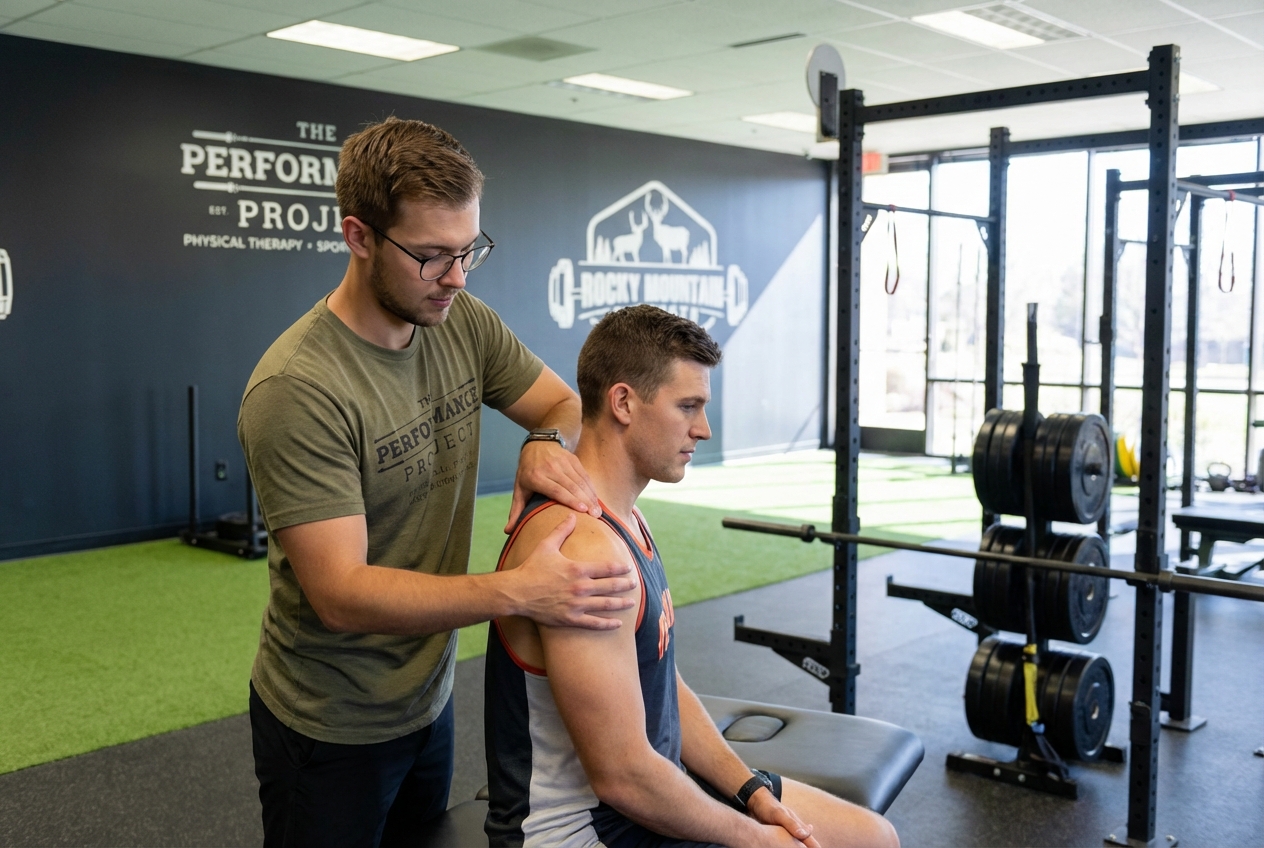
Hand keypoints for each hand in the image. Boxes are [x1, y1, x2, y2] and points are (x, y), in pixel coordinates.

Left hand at [506, 441, 600, 531]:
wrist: (538, 444)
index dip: (570, 499)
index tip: (582, 510)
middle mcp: (550, 468)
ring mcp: (563, 462)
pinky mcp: (572, 459)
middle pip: (571, 486)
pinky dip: (591, 488)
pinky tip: (596, 499)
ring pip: (580, 481)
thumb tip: (508, 531)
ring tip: (598, 511)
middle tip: (595, 516)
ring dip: (590, 496)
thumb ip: (516, 510)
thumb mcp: (519, 488)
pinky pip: (584, 475)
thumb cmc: (528, 470)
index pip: (556, 490)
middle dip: (585, 501)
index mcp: (536, 477)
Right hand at [507, 513, 636, 629]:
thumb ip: (561, 530)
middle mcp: (580, 587)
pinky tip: (617, 623)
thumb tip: (572, 514)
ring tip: (632, 603)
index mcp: (578, 569)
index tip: (628, 568)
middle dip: (625, 585)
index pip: (606, 568)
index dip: (620, 568)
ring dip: (621, 604)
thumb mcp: (547, 545)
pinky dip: (607, 624)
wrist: (517, 592)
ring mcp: (576, 604)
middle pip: (610, 586)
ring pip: (605, 605)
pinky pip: (593, 623)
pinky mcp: (570, 618)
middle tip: (634, 584)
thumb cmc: (531, 568)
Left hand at [748, 788, 819, 847]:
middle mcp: (794, 828)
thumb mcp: (779, 814)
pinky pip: (788, 841)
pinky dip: (792, 844)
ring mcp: (787, 830)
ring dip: (803, 845)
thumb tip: (805, 834)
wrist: (755, 801)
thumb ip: (792, 824)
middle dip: (810, 846)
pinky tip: (792, 846)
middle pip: (806, 841)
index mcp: (797, 824)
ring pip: (798, 841)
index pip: (810, 840)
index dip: (815, 846)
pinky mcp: (779, 832)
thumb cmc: (768, 806)